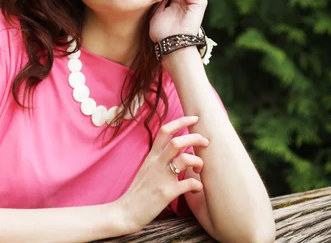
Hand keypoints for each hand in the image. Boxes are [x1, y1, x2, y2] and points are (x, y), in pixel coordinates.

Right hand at [115, 115, 208, 233]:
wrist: (125, 212)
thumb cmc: (139, 191)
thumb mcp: (146, 168)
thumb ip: (160, 158)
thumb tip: (178, 152)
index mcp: (152, 156)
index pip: (165, 130)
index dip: (181, 121)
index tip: (194, 118)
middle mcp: (157, 163)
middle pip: (178, 141)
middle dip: (196, 138)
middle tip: (206, 142)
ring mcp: (161, 177)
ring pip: (185, 159)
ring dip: (198, 162)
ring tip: (199, 169)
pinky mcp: (166, 193)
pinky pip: (189, 184)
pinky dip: (198, 185)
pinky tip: (196, 190)